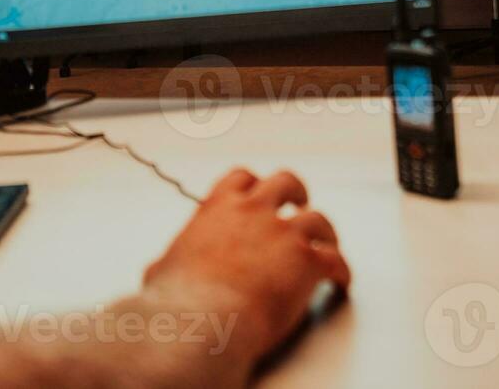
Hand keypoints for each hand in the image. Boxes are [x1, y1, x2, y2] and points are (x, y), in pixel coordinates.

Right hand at [142, 169, 350, 366]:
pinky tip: (341, 282)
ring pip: (318, 220)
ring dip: (325, 232)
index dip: (253, 184)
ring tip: (328, 242)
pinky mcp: (307, 261)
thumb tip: (157, 271)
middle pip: (286, 182)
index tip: (256, 192)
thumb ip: (167, 263)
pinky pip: (335, 260)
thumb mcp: (161, 272)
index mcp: (218, 209)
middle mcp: (254, 212)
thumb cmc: (177, 301)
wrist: (203, 320)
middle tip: (300, 203)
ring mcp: (284, 234)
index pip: (241, 179)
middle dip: (296, 192)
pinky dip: (341, 271)